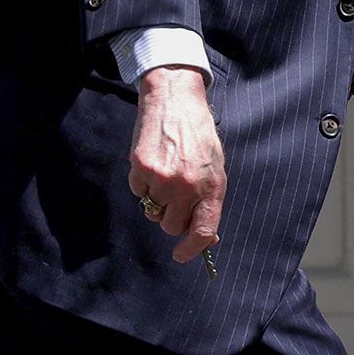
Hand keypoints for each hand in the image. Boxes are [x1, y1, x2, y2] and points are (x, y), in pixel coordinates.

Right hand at [126, 66, 225, 263]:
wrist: (175, 100)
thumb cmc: (198, 134)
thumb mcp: (215, 166)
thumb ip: (209, 201)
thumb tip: (206, 237)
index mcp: (212, 186)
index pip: (203, 231)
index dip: (191, 249)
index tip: (182, 255)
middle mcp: (187, 186)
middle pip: (171, 226)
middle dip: (172, 217)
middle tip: (176, 194)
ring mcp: (162, 179)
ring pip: (152, 211)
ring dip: (156, 199)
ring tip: (167, 171)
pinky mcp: (140, 169)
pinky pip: (138, 193)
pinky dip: (143, 184)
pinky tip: (154, 162)